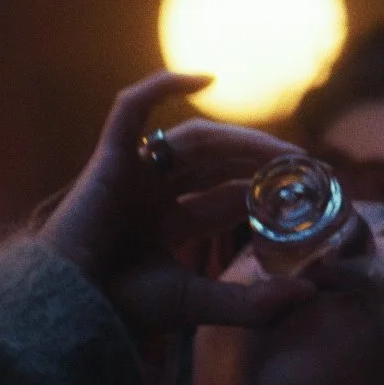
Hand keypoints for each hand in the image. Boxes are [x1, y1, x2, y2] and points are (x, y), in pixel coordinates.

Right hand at [38, 72, 315, 329]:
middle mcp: (152, 195)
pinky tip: (205, 78)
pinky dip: (162, 86)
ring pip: (193, 140)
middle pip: (217, 164)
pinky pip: (132, 108)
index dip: (266, 189)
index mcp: (169, 225)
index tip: (307, 188)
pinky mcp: (111, 158)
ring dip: (240, 138)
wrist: (73, 303)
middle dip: (260, 161)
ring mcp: (132, 174)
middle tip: (302, 164)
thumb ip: (254, 302)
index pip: (228, 197)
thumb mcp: (201, 302)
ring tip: (281, 149)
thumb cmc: (125, 306)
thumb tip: (310, 295)